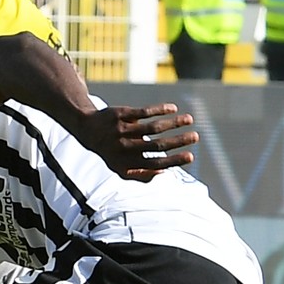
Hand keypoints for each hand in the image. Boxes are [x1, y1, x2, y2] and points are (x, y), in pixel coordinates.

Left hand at [74, 103, 197, 179]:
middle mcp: (124, 148)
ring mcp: (122, 130)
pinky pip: (144, 111)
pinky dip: (161, 109)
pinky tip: (173, 108)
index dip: (174, 161)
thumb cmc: (111, 151)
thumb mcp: (121, 168)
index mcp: (126, 164)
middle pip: (157, 145)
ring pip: (153, 127)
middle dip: (179, 141)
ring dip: (174, 122)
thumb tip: (164, 172)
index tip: (191, 156)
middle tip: (195, 136)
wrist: (88, 130)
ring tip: (189, 119)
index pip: (155, 164)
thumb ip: (140, 174)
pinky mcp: (121, 114)